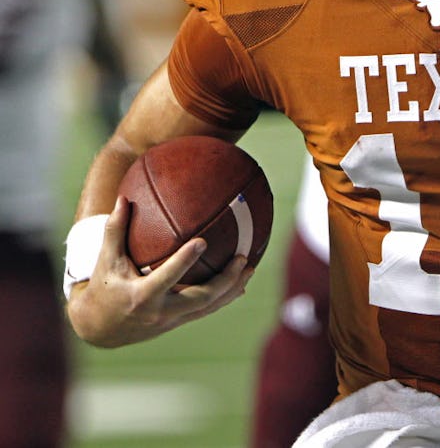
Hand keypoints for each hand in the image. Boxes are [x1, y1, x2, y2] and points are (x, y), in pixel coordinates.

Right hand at [66, 196, 254, 346]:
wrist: (100, 329)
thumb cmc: (104, 286)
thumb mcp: (106, 260)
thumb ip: (115, 230)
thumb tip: (123, 198)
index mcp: (141, 296)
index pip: (167, 278)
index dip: (184, 261)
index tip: (202, 241)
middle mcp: (159, 312)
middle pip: (200, 298)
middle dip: (225, 280)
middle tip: (242, 258)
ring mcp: (171, 320)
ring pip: (208, 307)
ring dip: (232, 288)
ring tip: (250, 268)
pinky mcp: (178, 322)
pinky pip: (206, 310)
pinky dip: (224, 297)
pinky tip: (241, 284)